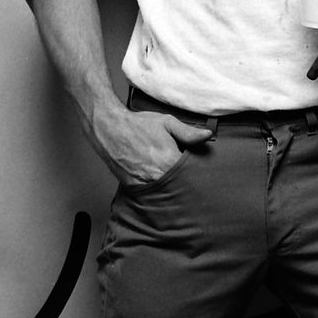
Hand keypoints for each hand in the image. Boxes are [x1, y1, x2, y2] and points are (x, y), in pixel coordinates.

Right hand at [92, 103, 211, 184]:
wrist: (109, 128)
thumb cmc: (138, 125)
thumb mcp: (167, 123)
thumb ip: (189, 132)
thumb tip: (208, 135)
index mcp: (170, 161)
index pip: (192, 175)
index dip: (198, 174)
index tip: (202, 174)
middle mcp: (158, 176)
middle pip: (180, 187)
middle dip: (187, 185)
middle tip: (193, 183)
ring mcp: (145, 183)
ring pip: (166, 193)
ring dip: (173, 190)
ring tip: (177, 185)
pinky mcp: (134, 187)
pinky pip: (151, 194)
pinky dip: (157, 191)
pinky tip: (161, 186)